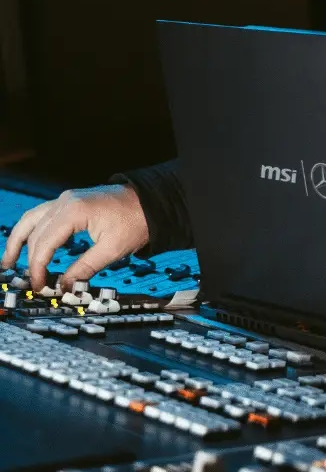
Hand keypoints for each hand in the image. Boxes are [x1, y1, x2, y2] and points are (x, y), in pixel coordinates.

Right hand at [0, 185, 149, 290]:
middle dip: (30, 259)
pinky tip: (31, 245)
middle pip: (36, 234)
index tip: (40, 285)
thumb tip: (64, 286)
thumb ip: (84, 269)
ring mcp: (66, 199)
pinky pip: (43, 216)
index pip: (44, 244)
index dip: (37, 268)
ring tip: (9, 262)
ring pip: (32, 220)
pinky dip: (33, 231)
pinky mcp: (71, 201)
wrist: (153, 201)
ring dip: (20, 240)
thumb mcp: (112, 249)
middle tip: (31, 281)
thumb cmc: (136, 221)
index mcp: (73, 211)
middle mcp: (65, 201)